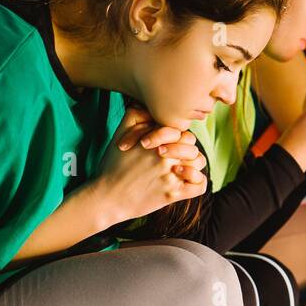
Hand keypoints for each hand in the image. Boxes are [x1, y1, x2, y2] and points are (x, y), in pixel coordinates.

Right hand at [91, 107, 206, 223]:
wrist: (106, 198)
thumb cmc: (112, 167)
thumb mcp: (118, 135)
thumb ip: (134, 116)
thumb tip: (149, 106)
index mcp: (154, 142)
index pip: (181, 131)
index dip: (176, 137)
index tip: (164, 145)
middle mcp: (164, 157)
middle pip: (192, 145)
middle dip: (185, 149)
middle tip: (174, 157)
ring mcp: (170, 176)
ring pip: (199, 163)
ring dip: (193, 164)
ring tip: (180, 168)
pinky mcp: (173, 194)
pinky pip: (200, 185)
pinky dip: (198, 181)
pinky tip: (186, 181)